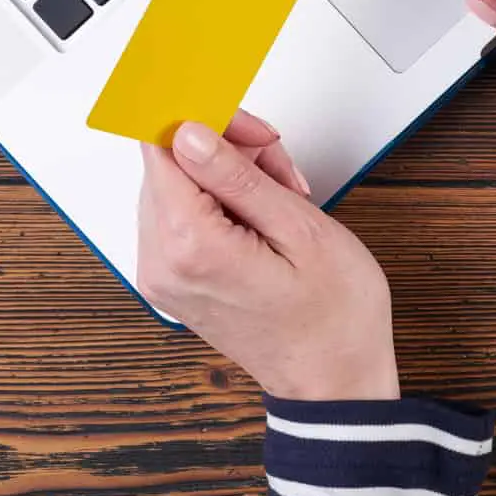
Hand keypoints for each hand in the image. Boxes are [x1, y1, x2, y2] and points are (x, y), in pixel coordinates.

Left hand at [137, 110, 399, 400]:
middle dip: (224, 148)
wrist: (334, 379)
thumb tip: (190, 133)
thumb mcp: (301, 229)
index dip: (202, 119)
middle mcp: (161, 264)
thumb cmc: (334, 314)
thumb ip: (238, 177)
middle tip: (279, 163)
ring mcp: (163, 277)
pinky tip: (262, 214)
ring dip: (226, 175)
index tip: (236, 116)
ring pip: (176, 187)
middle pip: (168, 164)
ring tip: (281, 194)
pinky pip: (182, 217)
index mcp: (191, 247)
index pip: (162, 148)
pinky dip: (220, 202)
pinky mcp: (173, 282)